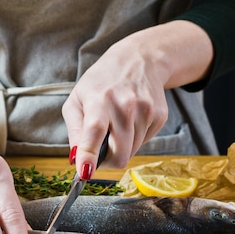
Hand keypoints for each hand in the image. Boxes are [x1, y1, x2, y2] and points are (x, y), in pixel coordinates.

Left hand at [63, 20, 213, 177]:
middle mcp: (125, 105)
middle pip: (119, 154)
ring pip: (131, 152)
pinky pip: (143, 144)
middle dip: (106, 161)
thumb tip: (75, 159)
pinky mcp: (159, 116)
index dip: (89, 154)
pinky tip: (130, 120)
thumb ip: (75, 131)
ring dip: (120, 147)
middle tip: (99, 151)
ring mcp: (145, 111)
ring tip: (115, 124)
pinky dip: (134, 139)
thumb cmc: (101, 83)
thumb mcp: (77, 100)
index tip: (85, 173)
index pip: (94, 130)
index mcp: (99, 100)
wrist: (139, 60)